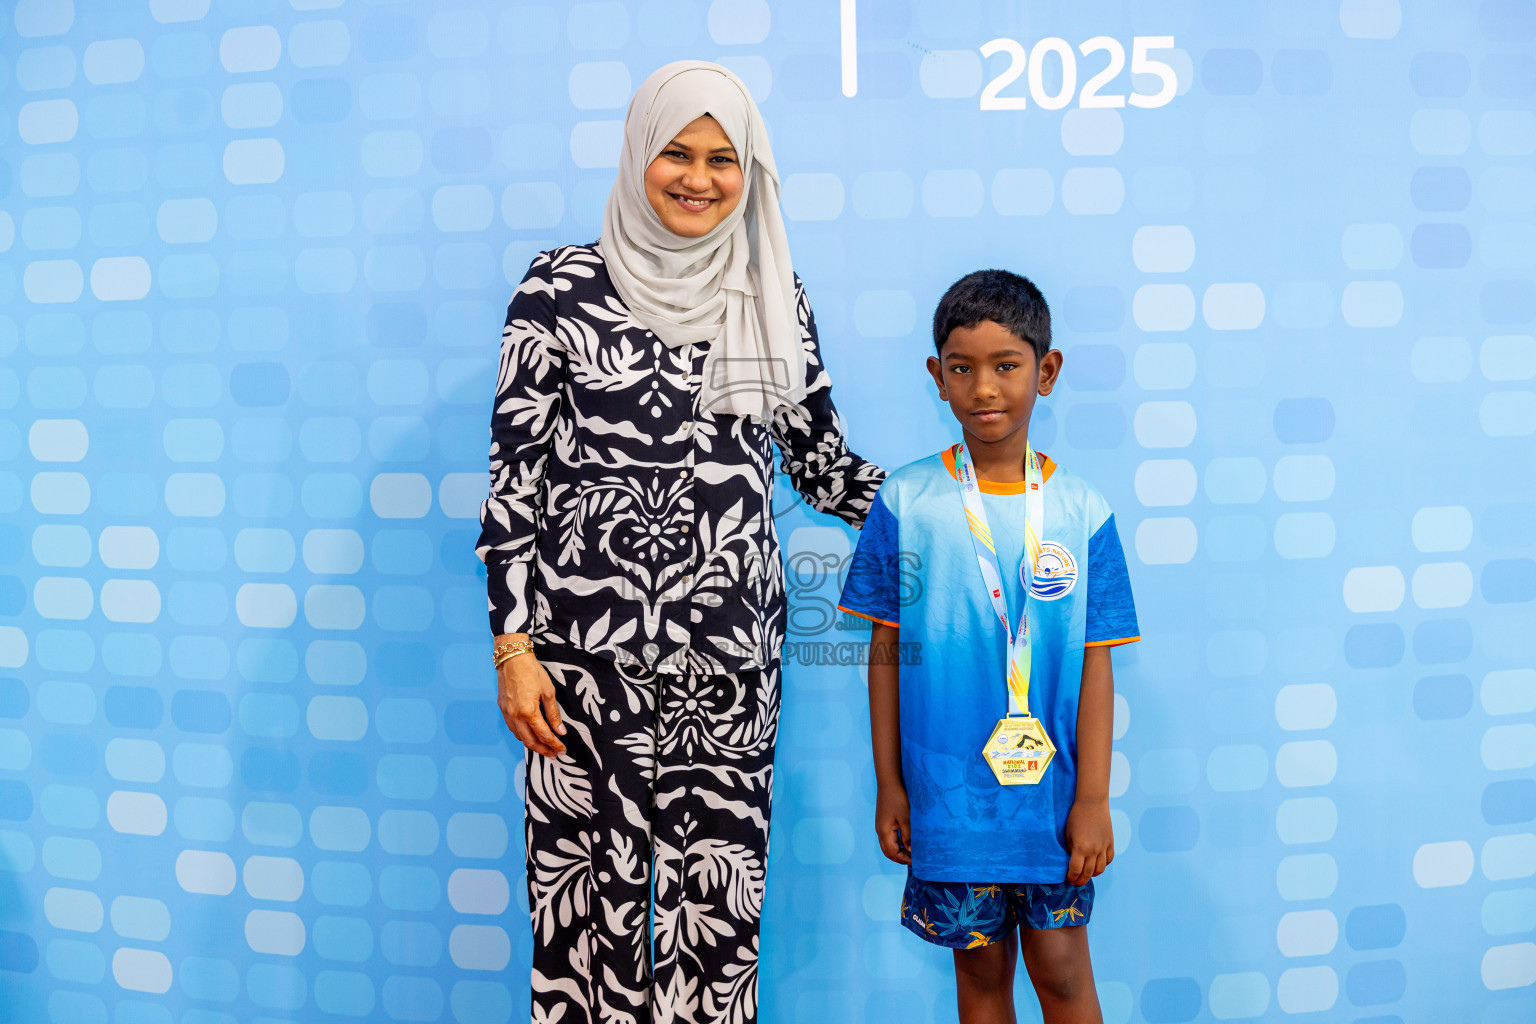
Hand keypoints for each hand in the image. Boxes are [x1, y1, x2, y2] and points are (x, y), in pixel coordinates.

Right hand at [496, 640, 565, 758]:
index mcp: (528, 711)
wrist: (512, 658)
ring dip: (532, 744)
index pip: (544, 734)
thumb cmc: (532, 671)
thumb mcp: (548, 692)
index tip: (562, 749)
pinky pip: (512, 728)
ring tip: (544, 747)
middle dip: (543, 750)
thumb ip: (554, 714)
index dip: (554, 744)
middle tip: (554, 754)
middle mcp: (515, 716)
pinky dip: (522, 735)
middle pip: (530, 741)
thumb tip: (560, 731)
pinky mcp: (502, 709)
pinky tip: (529, 735)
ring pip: (519, 737)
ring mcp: (507, 713)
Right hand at [875, 783, 911, 864]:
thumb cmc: (898, 799)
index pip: (893, 853)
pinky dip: (896, 843)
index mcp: (884, 832)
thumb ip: (908, 836)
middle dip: (900, 858)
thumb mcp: (906, 818)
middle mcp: (879, 831)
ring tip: (911, 852)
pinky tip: (906, 840)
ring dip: (898, 851)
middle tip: (914, 860)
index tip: (916, 861)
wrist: (889, 783)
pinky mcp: (882, 822)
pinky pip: (888, 838)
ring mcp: (880, 826)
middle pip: (888, 852)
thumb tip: (911, 851)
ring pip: (887, 845)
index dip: (904, 859)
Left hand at [1063, 798, 1113, 885]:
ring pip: (1100, 869)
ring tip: (1086, 874)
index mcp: (1080, 848)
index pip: (1075, 870)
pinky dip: (1103, 865)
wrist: (1092, 803)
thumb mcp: (1068, 834)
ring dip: (1092, 875)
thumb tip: (1072, 861)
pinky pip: (1109, 860)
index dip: (1071, 877)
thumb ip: (1071, 850)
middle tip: (1075, 882)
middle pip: (1088, 873)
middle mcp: (1093, 850)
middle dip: (1080, 880)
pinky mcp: (1110, 843)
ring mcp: (1104, 847)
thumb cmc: (1076, 817)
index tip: (1068, 878)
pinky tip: (1097, 865)